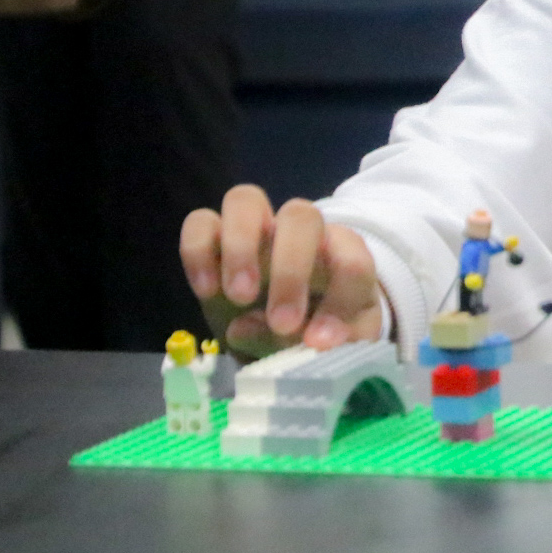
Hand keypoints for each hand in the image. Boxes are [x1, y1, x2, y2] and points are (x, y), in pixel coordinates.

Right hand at [180, 185, 382, 359]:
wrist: (283, 338)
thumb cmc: (317, 336)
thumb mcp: (331, 352)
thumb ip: (312, 345)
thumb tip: (263, 328)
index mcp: (344, 259)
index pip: (353, 259)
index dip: (339, 300)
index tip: (317, 342)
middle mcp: (302, 235)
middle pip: (301, 216)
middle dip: (290, 269)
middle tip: (282, 323)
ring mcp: (256, 232)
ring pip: (245, 199)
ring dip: (240, 246)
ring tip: (238, 297)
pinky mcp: (215, 241)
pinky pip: (200, 222)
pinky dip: (198, 251)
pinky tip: (206, 290)